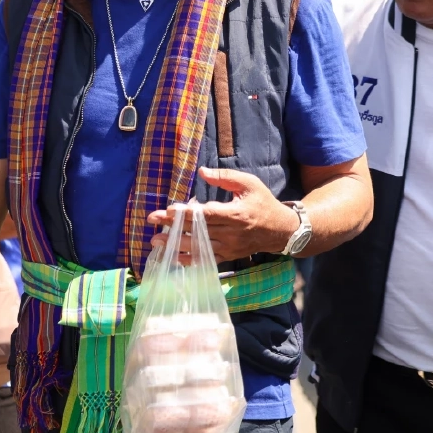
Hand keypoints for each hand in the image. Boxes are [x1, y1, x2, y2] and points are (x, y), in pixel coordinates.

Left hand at [145, 168, 297, 261]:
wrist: (280, 230)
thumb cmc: (263, 202)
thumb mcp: (249, 183)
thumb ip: (225, 178)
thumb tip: (202, 172)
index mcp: (236, 214)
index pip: (206, 215)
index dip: (186, 214)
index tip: (168, 210)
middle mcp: (231, 233)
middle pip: (197, 230)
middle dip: (173, 226)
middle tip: (152, 221)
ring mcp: (229, 248)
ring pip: (198, 248)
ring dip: (175, 245)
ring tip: (155, 242)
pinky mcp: (229, 256)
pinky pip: (206, 260)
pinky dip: (188, 260)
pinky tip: (173, 258)